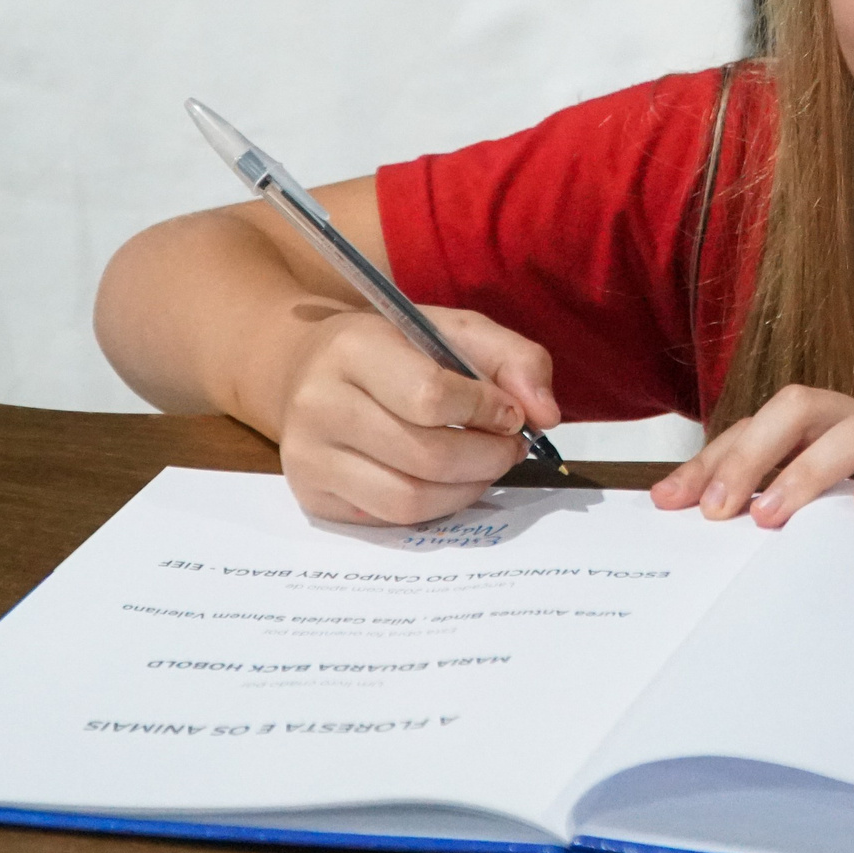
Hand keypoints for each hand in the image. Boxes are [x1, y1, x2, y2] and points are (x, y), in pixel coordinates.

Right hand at [265, 306, 560, 526]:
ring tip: (486, 465)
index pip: (430, 396)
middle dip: (488, 457)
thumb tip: (545, 414)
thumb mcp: (453, 331)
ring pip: (409, 499)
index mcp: (353, 348)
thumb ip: (513, 359)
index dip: (486, 411)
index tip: (511, 412)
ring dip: (468, 489)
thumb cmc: (393, 348)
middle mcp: (320, 404)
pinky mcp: (311, 496)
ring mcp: (308, 457)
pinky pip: (390, 520)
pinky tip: (448, 482)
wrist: (308, 369)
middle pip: (426, 457)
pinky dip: (437, 507)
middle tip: (511, 447)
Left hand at [649, 384, 853, 527]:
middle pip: (805, 406)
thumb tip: (693, 520)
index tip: (676, 504)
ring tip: (775, 515)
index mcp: (839, 431)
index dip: (718, 459)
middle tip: (721, 510)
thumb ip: (783, 515)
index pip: (765, 425)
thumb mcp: (841, 521)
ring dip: (811, 470)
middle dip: (754, 453)